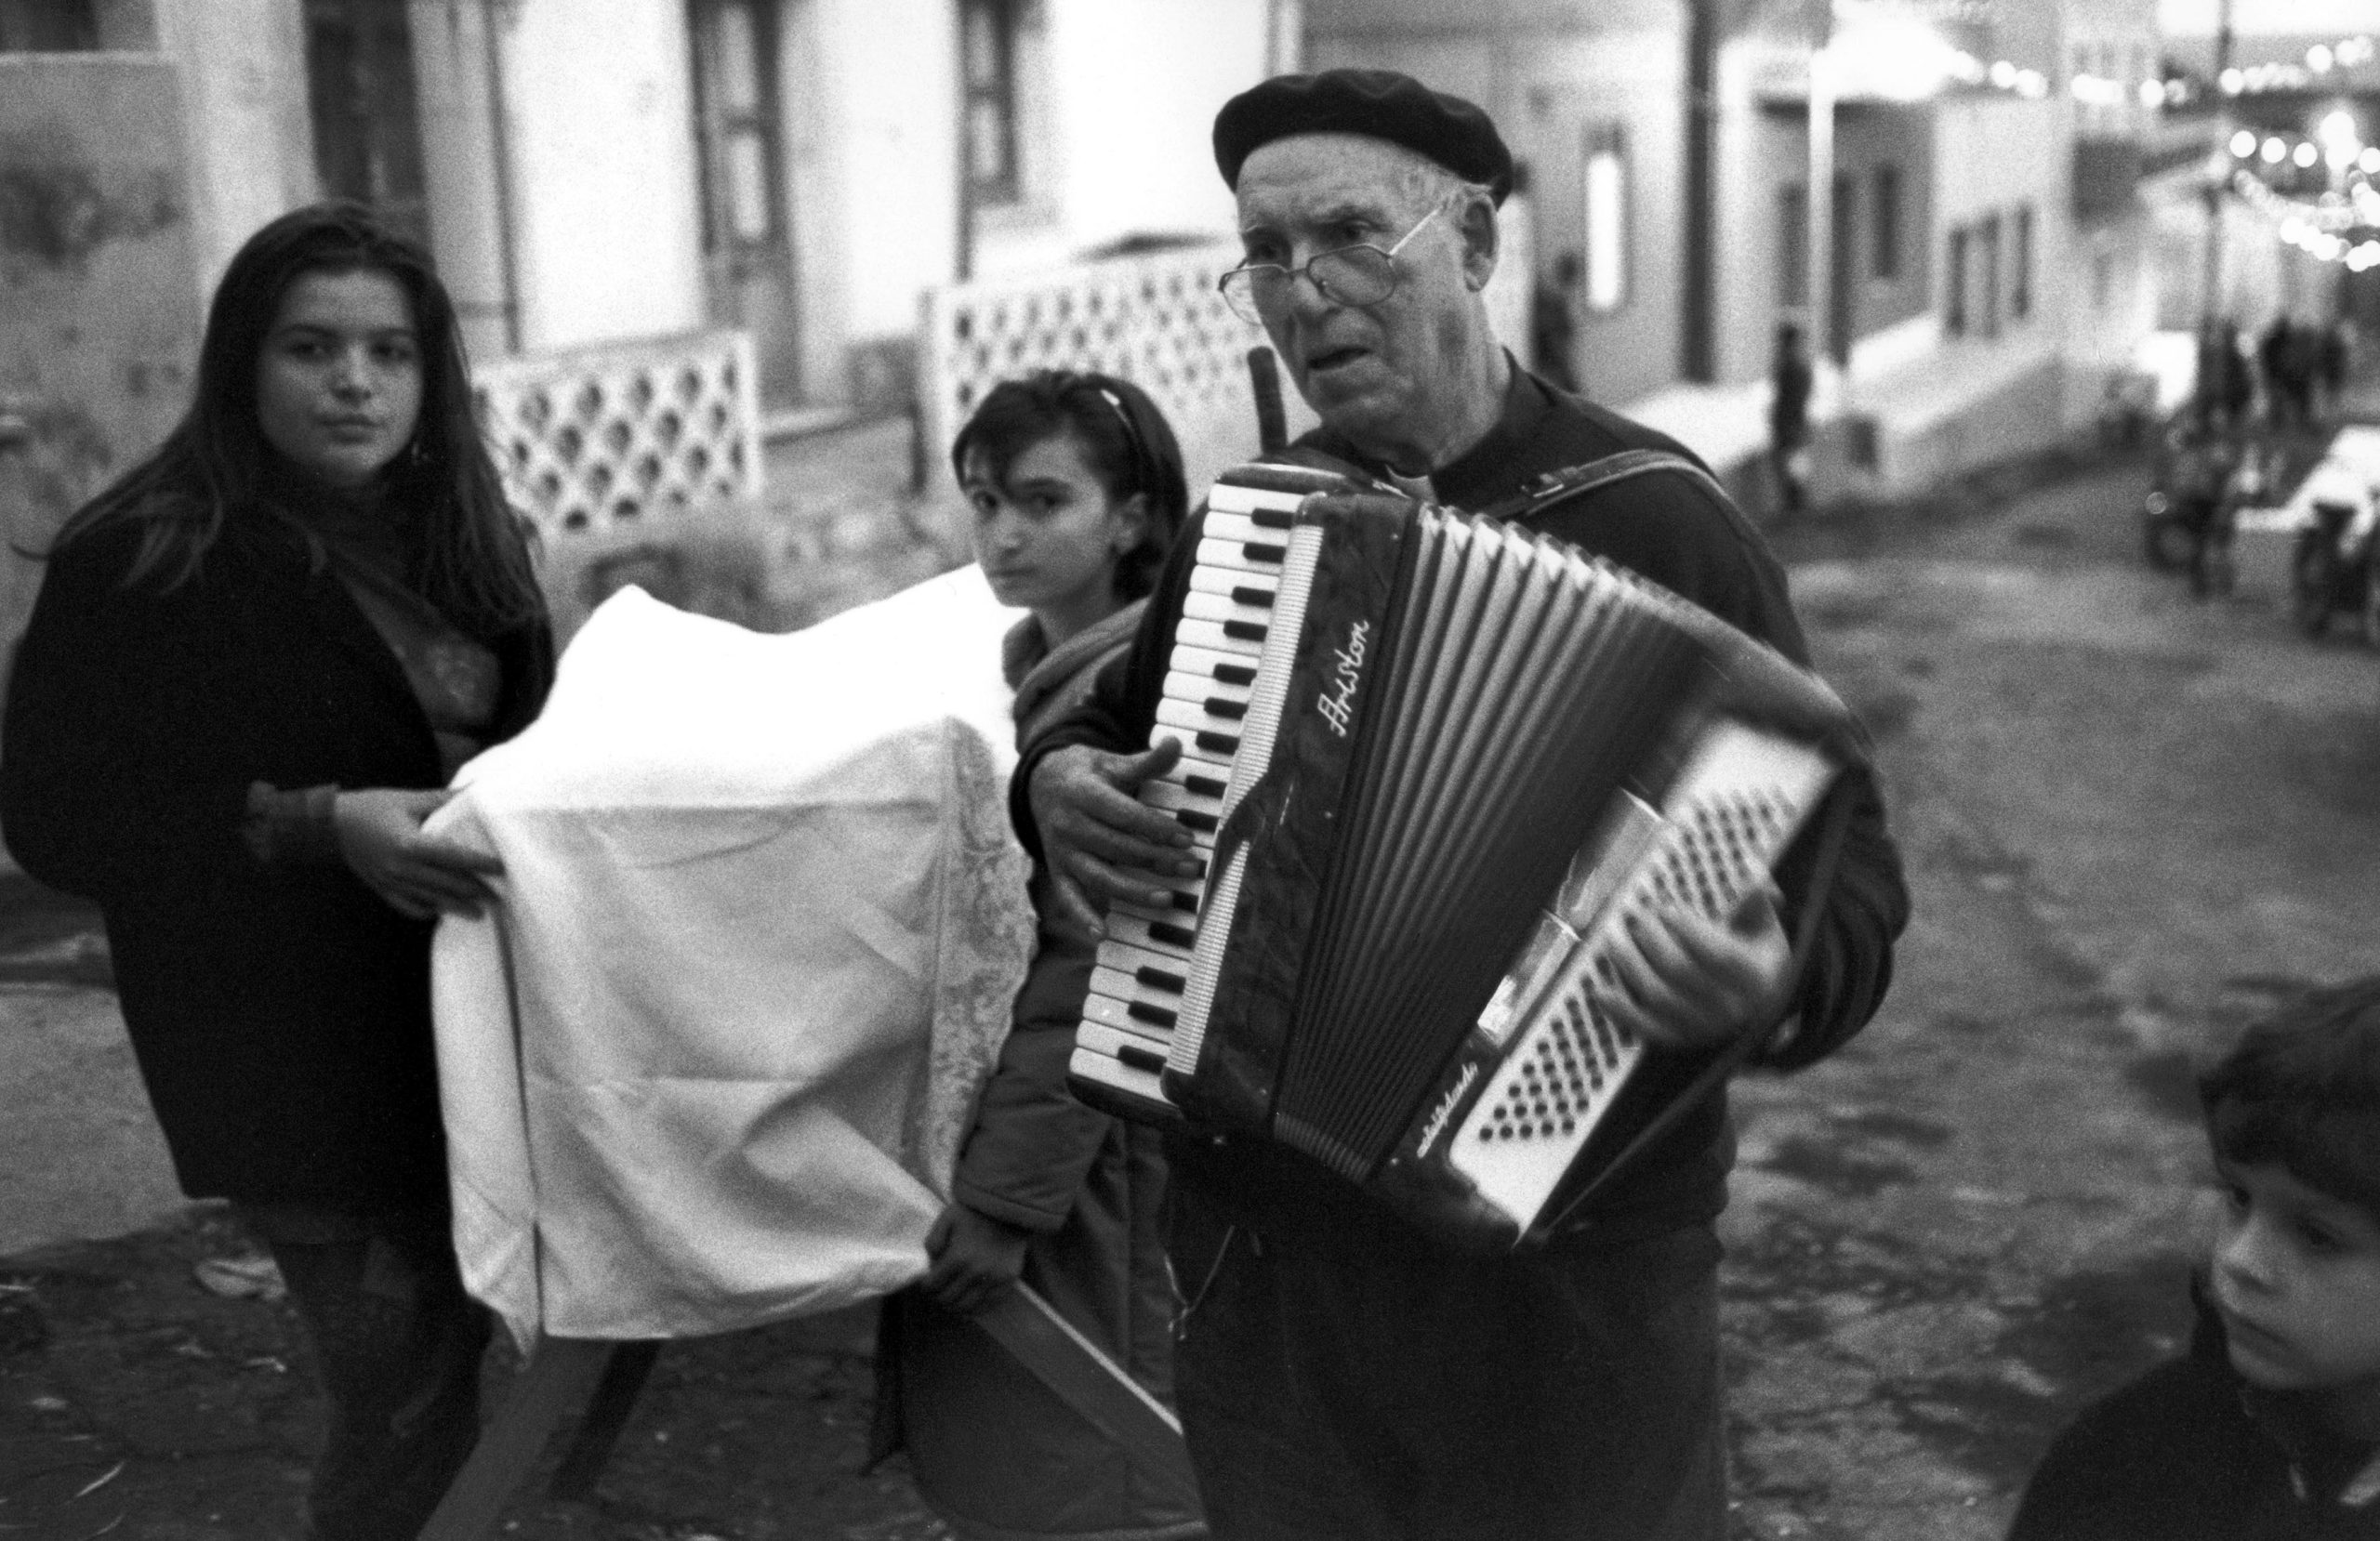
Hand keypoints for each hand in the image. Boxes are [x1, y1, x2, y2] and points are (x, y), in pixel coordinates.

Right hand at [331, 788, 502, 920]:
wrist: (331, 824)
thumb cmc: (372, 807)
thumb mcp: (408, 799)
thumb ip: (442, 799)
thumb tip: (475, 791)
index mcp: (410, 844)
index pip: (455, 857)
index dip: (480, 864)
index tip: (502, 869)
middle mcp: (402, 868)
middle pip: (447, 884)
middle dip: (476, 892)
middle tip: (500, 899)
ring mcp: (391, 882)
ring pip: (431, 900)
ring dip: (457, 908)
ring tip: (480, 914)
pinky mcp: (382, 889)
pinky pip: (407, 907)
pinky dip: (426, 911)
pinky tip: (441, 913)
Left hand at [919, 1205, 1034, 1315]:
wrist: (1009, 1209)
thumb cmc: (974, 1213)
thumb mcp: (946, 1218)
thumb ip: (933, 1241)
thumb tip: (931, 1265)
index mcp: (957, 1258)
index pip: (933, 1286)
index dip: (927, 1287)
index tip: (928, 1284)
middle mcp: (975, 1272)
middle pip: (948, 1299)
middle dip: (939, 1297)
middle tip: (939, 1291)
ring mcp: (993, 1279)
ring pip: (967, 1307)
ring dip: (955, 1306)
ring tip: (952, 1299)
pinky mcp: (1008, 1280)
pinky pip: (988, 1304)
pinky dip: (976, 1307)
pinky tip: (970, 1301)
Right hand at [1028, 741, 1200, 938]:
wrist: (1040, 784)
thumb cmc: (1088, 774)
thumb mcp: (1113, 763)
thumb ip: (1146, 761)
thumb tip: (1175, 744)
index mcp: (1083, 793)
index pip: (1125, 815)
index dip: (1156, 827)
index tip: (1187, 838)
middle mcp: (1069, 824)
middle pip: (1117, 847)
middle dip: (1156, 859)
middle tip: (1190, 868)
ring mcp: (1062, 851)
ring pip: (1099, 876)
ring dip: (1132, 891)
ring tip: (1166, 899)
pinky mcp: (1058, 870)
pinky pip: (1068, 898)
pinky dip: (1082, 918)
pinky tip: (1102, 934)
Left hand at [1596, 884, 1794, 1053]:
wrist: (1756, 1002)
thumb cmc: (1753, 953)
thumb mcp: (1763, 927)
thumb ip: (1757, 901)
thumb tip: (1753, 874)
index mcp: (1756, 977)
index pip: (1720, 955)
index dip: (1690, 930)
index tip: (1665, 908)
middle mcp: (1731, 1007)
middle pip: (1681, 972)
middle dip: (1652, 940)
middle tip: (1636, 917)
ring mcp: (1704, 1027)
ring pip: (1658, 996)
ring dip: (1630, 965)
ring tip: (1614, 938)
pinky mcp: (1681, 1039)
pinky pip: (1646, 1028)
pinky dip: (1621, 1011)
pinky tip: (1600, 990)